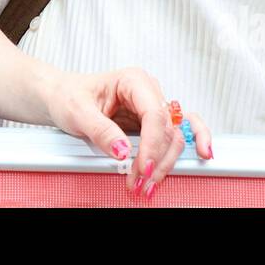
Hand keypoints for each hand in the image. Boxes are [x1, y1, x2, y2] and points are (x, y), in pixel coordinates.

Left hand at [45, 67, 210, 199]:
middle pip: (167, 128)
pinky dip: (186, 147)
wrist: (62, 96)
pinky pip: (177, 134)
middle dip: (157, 159)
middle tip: (141, 183)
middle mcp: (149, 92)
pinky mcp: (151, 123)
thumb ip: (102, 131)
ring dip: (166, 162)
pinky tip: (202, 154)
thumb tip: (124, 151)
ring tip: (149, 184)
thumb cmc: (69, 95)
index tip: (142, 168)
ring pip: (175, 135)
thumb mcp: (78, 112)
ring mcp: (153, 107)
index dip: (152, 144)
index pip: (154, 114)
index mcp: (133, 80)